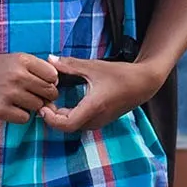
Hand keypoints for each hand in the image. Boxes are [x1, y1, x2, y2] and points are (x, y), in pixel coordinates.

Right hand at [0, 53, 60, 122]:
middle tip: (32, 94)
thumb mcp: (14, 59)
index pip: (53, 76)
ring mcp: (9, 93)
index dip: (50, 82)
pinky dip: (20, 115)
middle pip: (49, 92)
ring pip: (38, 106)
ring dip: (32, 106)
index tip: (42, 84)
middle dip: (45, 96)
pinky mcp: (0, 109)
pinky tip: (11, 108)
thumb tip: (56, 85)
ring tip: (18, 99)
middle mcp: (18, 76)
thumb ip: (36, 69)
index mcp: (23, 60)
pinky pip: (25, 118)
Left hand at [39, 56, 168, 132]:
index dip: (50, 119)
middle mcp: (95, 119)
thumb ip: (70, 64)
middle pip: (66, 127)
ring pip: (73, 126)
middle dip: (52, 116)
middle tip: (44, 101)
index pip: (65, 124)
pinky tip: (65, 104)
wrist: (143, 84)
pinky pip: (80, 123)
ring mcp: (99, 122)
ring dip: (60, 117)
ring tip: (52, 102)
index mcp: (93, 107)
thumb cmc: (121, 75)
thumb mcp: (93, 67)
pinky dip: (69, 116)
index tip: (43, 106)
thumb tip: (50, 59)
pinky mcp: (100, 121)